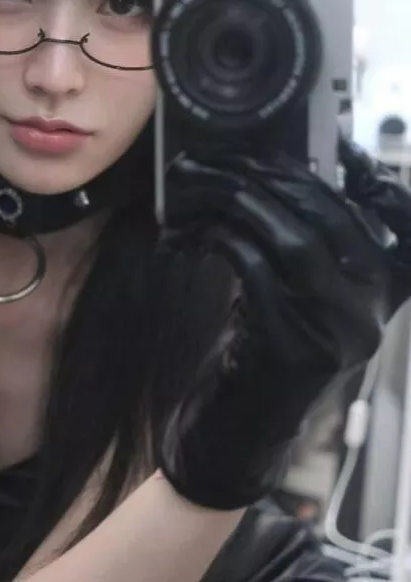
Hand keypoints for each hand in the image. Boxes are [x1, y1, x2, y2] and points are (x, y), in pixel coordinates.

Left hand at [157, 139, 410, 510]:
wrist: (242, 432)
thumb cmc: (264, 348)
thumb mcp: (294, 287)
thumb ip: (301, 236)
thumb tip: (270, 169)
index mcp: (386, 284)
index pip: (393, 209)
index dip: (352, 172)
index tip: (298, 148)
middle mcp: (376, 306)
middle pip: (326, 214)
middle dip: (263, 176)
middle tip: (212, 162)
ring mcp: (343, 331)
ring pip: (294, 240)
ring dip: (233, 204)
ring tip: (193, 189)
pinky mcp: (301, 350)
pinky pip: (259, 275)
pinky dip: (221, 243)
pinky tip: (190, 236)